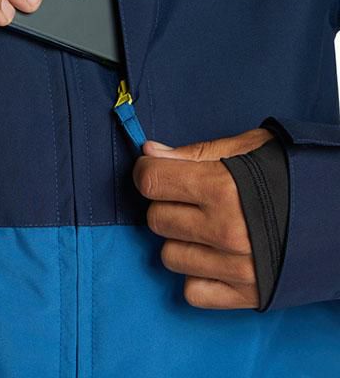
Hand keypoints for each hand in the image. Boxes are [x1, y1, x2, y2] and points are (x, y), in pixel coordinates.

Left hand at [133, 128, 273, 308]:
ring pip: (169, 256)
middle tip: (189, 197)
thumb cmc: (296, 173)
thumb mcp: (247, 147)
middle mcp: (226, 231)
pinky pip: (193, 292)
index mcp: (222, 188)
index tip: (154, 170)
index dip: (146, 171)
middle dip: (167, 203)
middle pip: (157, 219)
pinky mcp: (249, 295)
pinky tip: (214, 257)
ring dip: (181, 239)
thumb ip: (193, 152)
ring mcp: (236, 267)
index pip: (151, 181)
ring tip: (206, 227)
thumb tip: (149, 152)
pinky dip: (197, 275)